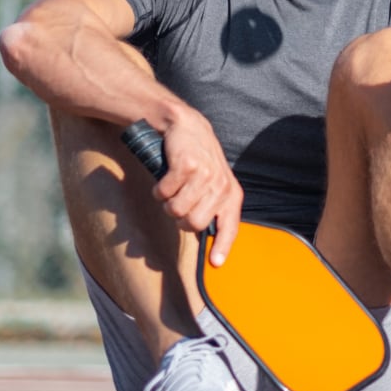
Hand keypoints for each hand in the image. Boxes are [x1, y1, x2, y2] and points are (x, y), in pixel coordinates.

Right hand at [149, 113, 243, 266]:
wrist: (186, 127)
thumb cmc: (198, 162)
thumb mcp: (214, 183)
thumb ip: (212, 207)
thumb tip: (202, 235)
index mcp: (231, 195)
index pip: (229, 227)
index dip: (222, 247)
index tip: (215, 263)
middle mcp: (221, 187)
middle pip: (193, 224)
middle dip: (179, 218)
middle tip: (178, 203)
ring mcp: (205, 176)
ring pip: (175, 211)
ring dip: (167, 202)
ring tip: (173, 188)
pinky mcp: (186, 166)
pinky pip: (163, 194)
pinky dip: (159, 189)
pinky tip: (165, 178)